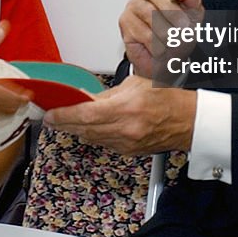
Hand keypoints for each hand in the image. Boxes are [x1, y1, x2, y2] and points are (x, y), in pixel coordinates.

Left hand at [44, 76, 195, 155]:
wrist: (186, 120)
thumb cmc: (165, 98)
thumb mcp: (134, 85)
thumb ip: (107, 94)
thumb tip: (85, 97)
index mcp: (126, 108)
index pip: (86, 114)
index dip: (64, 115)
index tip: (51, 114)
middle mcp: (125, 129)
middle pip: (84, 129)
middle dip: (64, 123)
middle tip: (51, 118)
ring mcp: (126, 143)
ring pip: (91, 138)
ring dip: (77, 130)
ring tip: (65, 121)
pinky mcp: (128, 152)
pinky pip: (103, 144)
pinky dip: (92, 135)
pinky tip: (87, 128)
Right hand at [119, 0, 203, 78]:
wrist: (165, 58)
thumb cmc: (178, 32)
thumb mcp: (192, 16)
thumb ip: (193, 0)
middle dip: (173, 12)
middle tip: (184, 27)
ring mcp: (133, 6)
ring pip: (151, 15)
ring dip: (168, 33)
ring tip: (171, 39)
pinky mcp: (125, 23)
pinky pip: (145, 33)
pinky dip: (157, 44)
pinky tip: (159, 45)